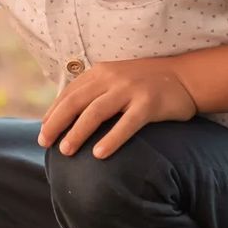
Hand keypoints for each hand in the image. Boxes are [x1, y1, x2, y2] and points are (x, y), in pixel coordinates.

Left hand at [37, 58, 196, 158]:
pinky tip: (99, 154)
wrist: (185, 77)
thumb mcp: (116, 79)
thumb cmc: (145, 84)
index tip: (42, 132)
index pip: (69, 94)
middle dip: (56, 123)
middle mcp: (112, 78)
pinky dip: (111, 139)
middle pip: (76, 102)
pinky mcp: (149, 104)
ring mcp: (130, 90)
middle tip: (44, 143)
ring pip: (95, 112)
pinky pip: (126, 124)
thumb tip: (66, 116)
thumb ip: (94, 92)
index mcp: (100, 72)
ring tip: (65, 151)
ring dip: (77, 132)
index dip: (52, 113)